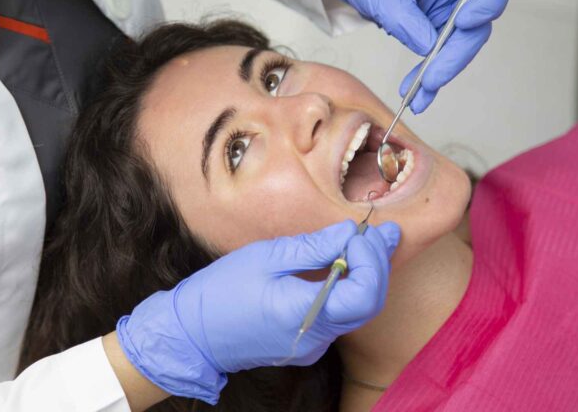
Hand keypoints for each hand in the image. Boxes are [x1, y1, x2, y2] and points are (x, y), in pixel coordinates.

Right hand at [116, 220, 399, 403]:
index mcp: (303, 313)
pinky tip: (347, 266)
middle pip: (368, 304)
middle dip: (379, 265)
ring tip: (371, 243)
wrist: (192, 334)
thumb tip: (349, 232)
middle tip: (385, 232)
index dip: (372, 261)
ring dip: (367, 276)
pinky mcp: (306, 344)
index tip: (361, 234)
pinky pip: (339, 317)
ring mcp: (312, 345)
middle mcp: (314, 336)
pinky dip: (349, 290)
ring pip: (357, 312)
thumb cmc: (220, 291)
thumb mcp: (265, 257)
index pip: (364, 294)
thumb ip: (313, 247)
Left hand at [315, 0, 514, 112]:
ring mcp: (449, 13)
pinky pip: (438, 58)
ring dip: (440, 74)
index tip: (464, 22)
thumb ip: (405, 17)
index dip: (490, 3)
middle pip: (476, 26)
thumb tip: (428, 48)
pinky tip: (416, 97)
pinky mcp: (436, 32)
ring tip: (418, 97)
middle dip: (455, 56)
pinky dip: (427, 78)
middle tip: (432, 79)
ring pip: (459, 48)